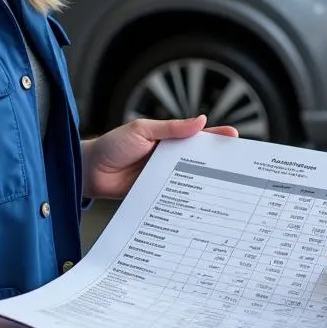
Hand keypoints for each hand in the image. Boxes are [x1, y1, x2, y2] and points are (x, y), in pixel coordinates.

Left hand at [82, 115, 237, 199]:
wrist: (89, 171)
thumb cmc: (112, 145)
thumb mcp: (142, 130)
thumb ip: (171, 128)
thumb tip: (201, 121)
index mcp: (168, 139)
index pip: (197, 137)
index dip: (216, 137)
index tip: (234, 137)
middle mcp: (168, 159)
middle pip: (198, 161)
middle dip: (217, 164)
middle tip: (238, 168)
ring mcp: (163, 178)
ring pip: (189, 181)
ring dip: (203, 185)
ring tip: (223, 190)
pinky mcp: (155, 196)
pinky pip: (174, 198)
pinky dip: (185, 202)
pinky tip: (198, 207)